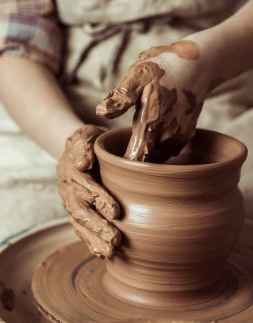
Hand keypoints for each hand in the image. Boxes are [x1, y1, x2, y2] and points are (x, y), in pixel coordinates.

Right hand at [57, 125, 120, 257]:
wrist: (80, 149)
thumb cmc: (88, 141)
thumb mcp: (85, 134)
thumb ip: (83, 145)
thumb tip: (82, 164)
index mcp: (70, 170)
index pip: (85, 185)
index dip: (99, 198)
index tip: (115, 211)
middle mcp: (68, 189)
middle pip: (80, 210)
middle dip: (97, 226)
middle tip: (115, 239)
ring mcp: (71, 203)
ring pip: (79, 224)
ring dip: (94, 239)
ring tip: (110, 252)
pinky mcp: (77, 212)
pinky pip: (80, 229)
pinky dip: (90, 242)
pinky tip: (102, 253)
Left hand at [96, 40, 213, 161]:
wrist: (197, 63)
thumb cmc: (162, 67)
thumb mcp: (137, 75)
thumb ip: (121, 97)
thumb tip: (101, 112)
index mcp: (150, 123)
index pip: (136, 159)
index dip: (125, 164)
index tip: (115, 161)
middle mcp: (167, 135)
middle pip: (147, 161)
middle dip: (135, 158)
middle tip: (123, 148)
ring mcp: (179, 135)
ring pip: (159, 156)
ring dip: (148, 152)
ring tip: (138, 140)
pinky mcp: (188, 133)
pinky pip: (170, 149)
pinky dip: (160, 146)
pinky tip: (154, 132)